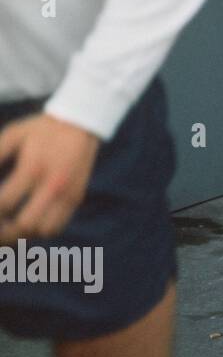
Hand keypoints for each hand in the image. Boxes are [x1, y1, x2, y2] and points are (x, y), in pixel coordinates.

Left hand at [0, 114, 100, 244]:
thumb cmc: (40, 129)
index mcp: (33, 168)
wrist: (82, 123)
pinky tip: (29, 220)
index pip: (4, 203)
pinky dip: (40, 230)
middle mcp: (53, 185)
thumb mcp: (12, 136)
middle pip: (25, 225)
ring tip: (10, 226)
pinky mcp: (76, 197)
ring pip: (44, 230)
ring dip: (23, 233)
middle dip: (4, 232)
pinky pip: (58, 226)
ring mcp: (68, 193)